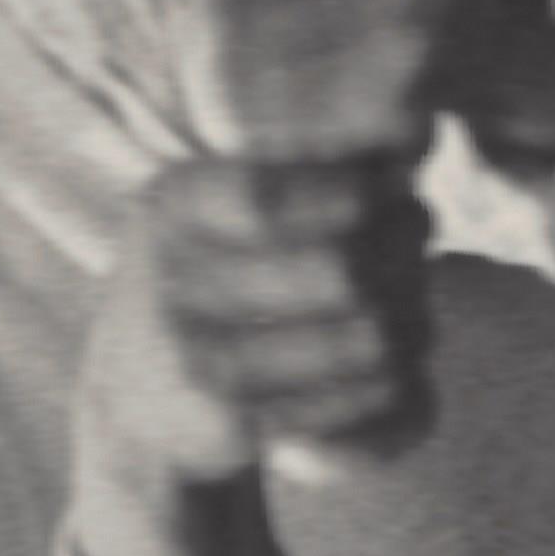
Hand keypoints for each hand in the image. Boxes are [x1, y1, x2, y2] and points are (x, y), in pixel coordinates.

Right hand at [86, 141, 439, 482]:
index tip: (391, 194)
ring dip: (412, 325)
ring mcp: (196, 360)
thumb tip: (416, 130)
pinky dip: (395, 384)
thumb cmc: (219, 279)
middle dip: (405, 260)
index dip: (354, 195)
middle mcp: (169, 281)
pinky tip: (387, 372)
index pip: (272, 197)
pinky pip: (360, 398)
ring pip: (369, 338)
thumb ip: (314, 167)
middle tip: (416, 257)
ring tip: (409, 316)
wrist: (138, 405)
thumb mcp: (229, 209)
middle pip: (343, 269)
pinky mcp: (231, 425)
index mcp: (172, 205)